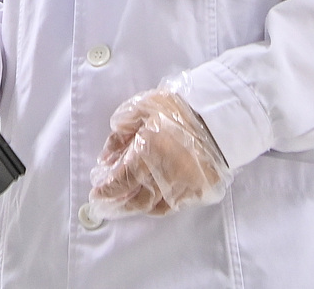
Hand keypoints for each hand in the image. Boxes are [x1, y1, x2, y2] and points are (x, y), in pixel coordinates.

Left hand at [87, 86, 228, 217]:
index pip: (123, 179)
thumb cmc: (176, 107)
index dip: (107, 189)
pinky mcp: (202, 189)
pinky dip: (161, 205)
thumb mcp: (139, 110)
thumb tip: (107, 158)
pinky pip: (177, 204)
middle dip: (120, 203)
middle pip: (138, 198)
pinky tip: (152, 202)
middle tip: (108, 204)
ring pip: (157, 206)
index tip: (97, 194)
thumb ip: (120, 134)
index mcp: (150, 150)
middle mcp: (168, 173)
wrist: (217, 113)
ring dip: (140, 206)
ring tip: (127, 203)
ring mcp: (187, 184)